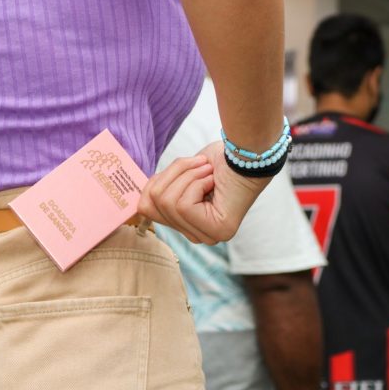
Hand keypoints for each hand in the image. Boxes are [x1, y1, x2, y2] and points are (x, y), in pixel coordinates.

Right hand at [138, 141, 270, 244]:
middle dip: (173, 175)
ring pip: (167, 202)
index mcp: (188, 224)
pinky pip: (182, 205)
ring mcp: (207, 237)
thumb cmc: (220, 160)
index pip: (146, 208)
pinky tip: (214, 182)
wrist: (249, 153)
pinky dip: (195, 183)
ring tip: (209, 172)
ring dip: (186, 176)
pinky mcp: (215, 231)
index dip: (157, 181)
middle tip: (202, 165)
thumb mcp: (179, 174)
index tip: (186, 167)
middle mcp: (198, 236)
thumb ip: (160, 191)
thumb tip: (139, 203)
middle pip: (153, 205)